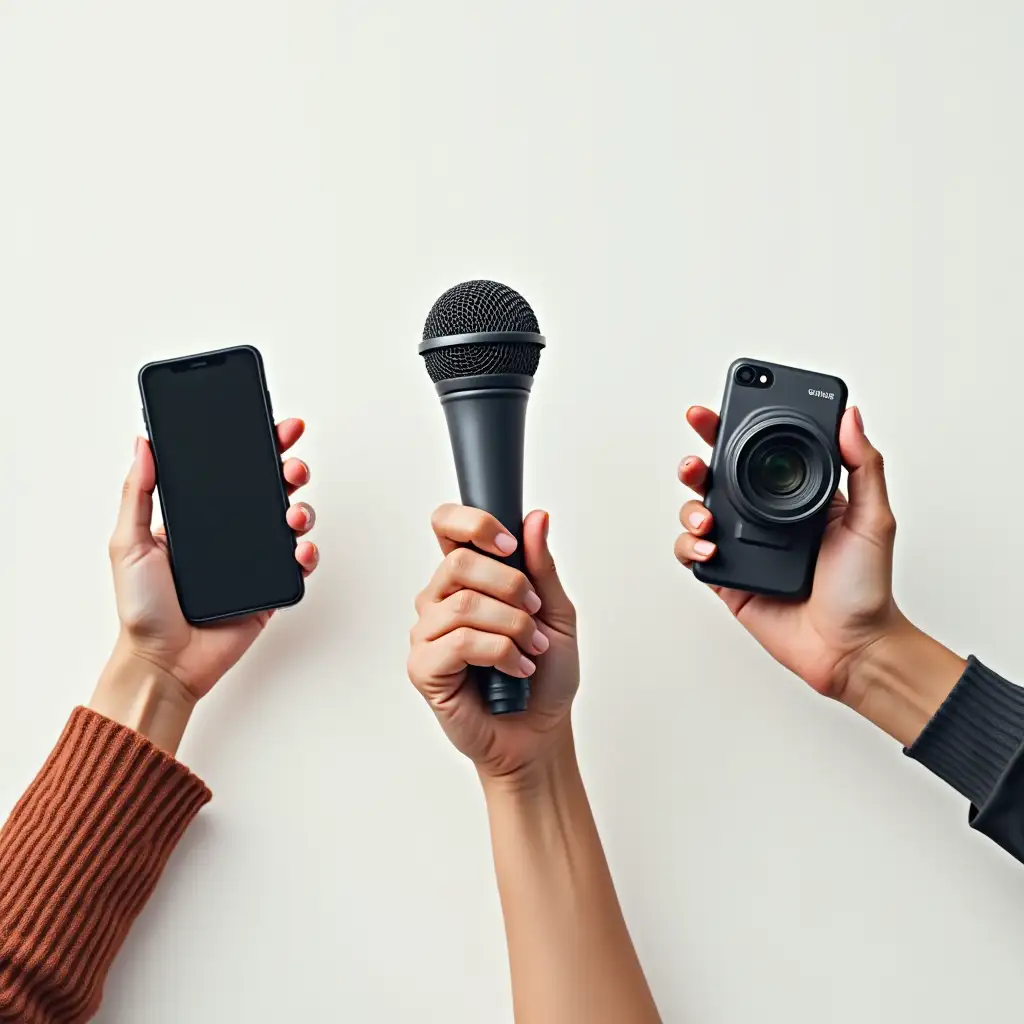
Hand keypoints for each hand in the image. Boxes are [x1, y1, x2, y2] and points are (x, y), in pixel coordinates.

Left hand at [106, 419, 319, 700]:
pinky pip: (299, 563)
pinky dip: (306, 553)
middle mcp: (231, 533)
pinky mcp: (271, 587)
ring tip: (294, 513)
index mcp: (199, 517)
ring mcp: (254, 559)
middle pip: (270, 489)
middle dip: (289, 468)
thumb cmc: (141, 609)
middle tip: (291, 464)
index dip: (256, 446)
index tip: (273, 425)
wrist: (165, 662)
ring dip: (302, 508)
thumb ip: (137, 493)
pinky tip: (300, 549)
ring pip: (291, 521)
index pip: (232, 472)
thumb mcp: (128, 543)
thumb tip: (143, 443)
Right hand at [407, 504, 578, 780]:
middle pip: (459, 562)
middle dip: (511, 586)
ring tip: (531, 650)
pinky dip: (500, 654)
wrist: (541, 732)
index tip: (510, 544)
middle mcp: (439, 600)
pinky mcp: (424, 668)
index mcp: (465, 579)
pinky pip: (459, 642)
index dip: (473, 522)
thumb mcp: (555, 612)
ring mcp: (428, 634)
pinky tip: (515, 670)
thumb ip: (541, 567)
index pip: (446, 526)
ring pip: (464, 604)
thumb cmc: (544, 675)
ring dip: (512, 626)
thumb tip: (536, 518)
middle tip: (535, 613)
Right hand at [674, 405, 900, 701]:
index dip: (730, 430)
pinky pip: (692, 554)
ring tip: (706, 517)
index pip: (756, 453)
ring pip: (697, 511)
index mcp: (795, 496)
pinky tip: (708, 548)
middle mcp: (764, 517)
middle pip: (715, 477)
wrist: (850, 648)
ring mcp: (743, 547)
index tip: (714, 412)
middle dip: (696, 463)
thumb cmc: (866, 590)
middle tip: (694, 462)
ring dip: (690, 506)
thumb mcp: (874, 518)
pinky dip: (690, 546)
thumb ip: (864, 465)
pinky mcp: (728, 578)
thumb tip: (850, 417)